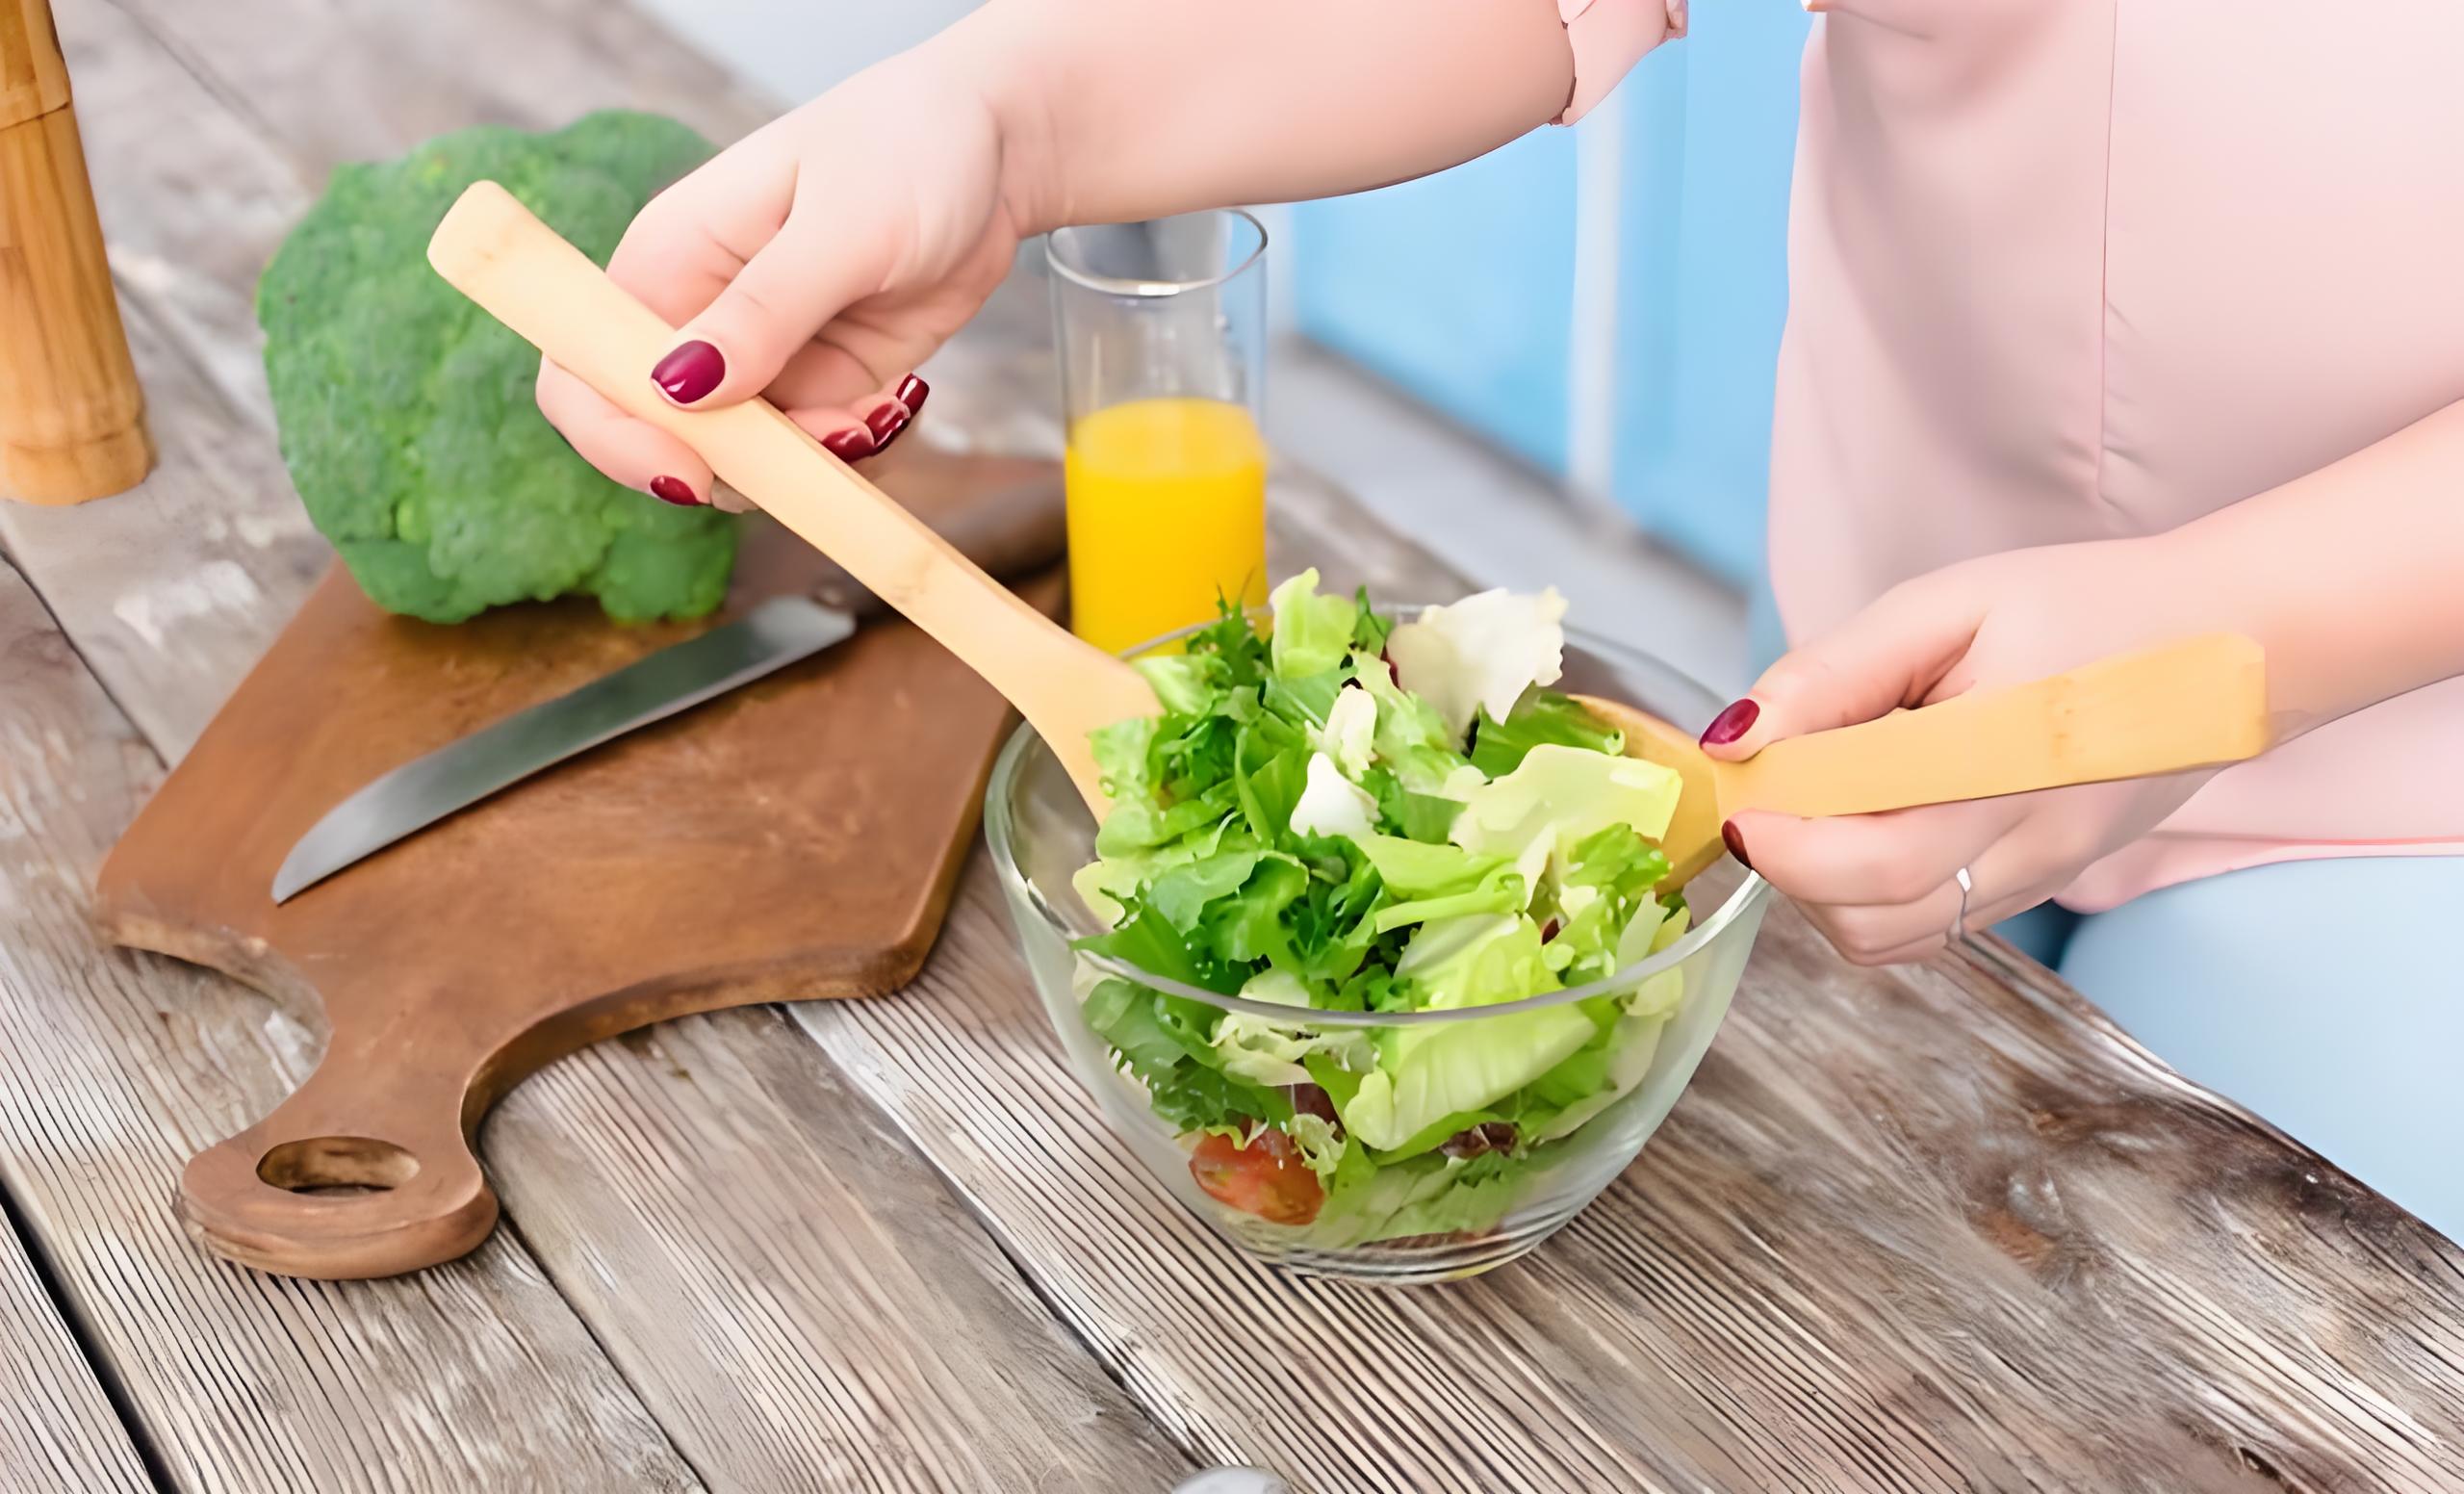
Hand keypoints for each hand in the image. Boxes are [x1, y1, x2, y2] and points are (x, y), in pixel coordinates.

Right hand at [537, 45, 1024, 509]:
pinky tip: (897, 400)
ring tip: (876, 409)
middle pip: (663, 435)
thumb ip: (764, 312)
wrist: (995, 151)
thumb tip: (675, 388)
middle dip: (741, 462)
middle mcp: (699, 315)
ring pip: (750, 459)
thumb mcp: (843, 228)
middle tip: (830, 436)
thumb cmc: (908, 148)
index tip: (693, 474)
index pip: (583, 368)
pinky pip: (815, 452)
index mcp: (669, 259)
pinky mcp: (821, 381)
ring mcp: (762, 356)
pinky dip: (856, 450)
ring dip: (812, 461)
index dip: (616, 437)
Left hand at [1703, 535, 2235, 964]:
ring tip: (1825, 801)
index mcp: (2009, 764)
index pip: (1868, 852)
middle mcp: (2030, 844)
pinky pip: (1926, 926)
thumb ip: (1837, 673)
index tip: (1741, 790)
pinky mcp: (2039, 888)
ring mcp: (2039, 878)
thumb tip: (1739, 737)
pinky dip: (1869, 893)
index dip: (1781, 835)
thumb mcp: (1951, 604)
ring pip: (1889, 938)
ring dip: (1823, 888)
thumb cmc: (2089, 605)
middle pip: (1868, 916)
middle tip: (1771, 792)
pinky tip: (1874, 818)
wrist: (2234, 641)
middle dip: (1790, 865)